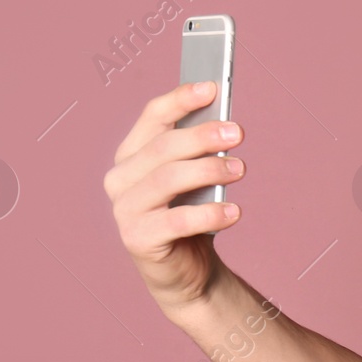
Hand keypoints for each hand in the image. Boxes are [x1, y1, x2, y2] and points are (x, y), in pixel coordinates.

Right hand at [105, 81, 246, 314]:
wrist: (187, 273)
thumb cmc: (191, 217)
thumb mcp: (195, 180)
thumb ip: (199, 153)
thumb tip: (224, 125)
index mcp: (132, 155)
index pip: (153, 117)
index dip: (180, 99)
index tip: (212, 88)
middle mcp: (120, 179)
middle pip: (163, 147)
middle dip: (202, 136)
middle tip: (237, 133)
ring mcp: (125, 210)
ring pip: (168, 179)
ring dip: (209, 170)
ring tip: (240, 170)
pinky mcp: (137, 239)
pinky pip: (177, 221)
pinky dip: (210, 214)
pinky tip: (233, 211)